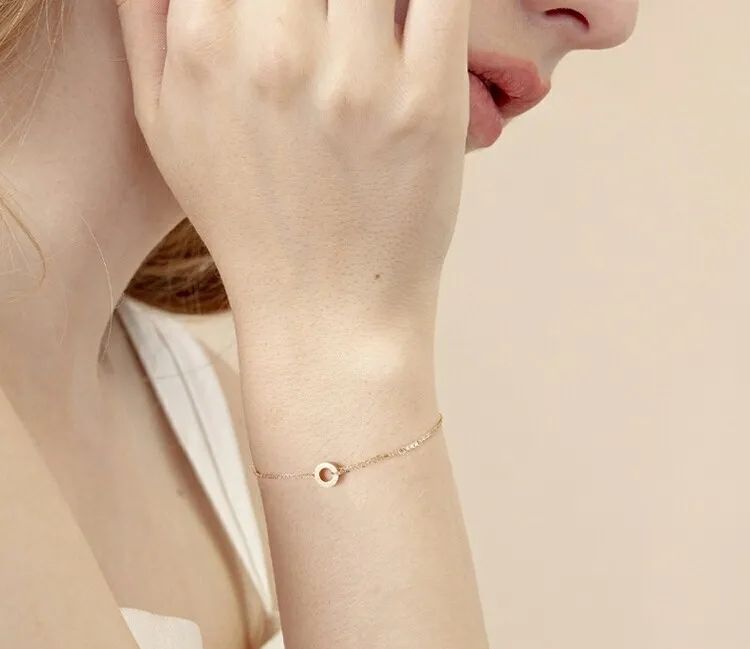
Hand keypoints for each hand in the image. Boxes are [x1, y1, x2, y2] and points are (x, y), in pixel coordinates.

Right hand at [116, 0, 470, 341]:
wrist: (325, 314)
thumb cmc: (245, 218)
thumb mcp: (164, 123)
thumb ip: (149, 17)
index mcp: (205, 45)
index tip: (279, 1)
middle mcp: (276, 52)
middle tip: (325, 15)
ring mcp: (358, 77)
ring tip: (364, 22)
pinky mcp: (428, 103)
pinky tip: (416, 15)